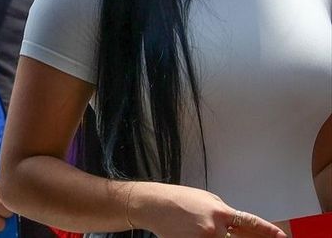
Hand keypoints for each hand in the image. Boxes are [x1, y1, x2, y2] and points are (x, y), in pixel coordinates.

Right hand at [131, 183, 282, 237]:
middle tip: (240, 236)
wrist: (151, 204)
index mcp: (220, 211)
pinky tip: (196, 233)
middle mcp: (214, 227)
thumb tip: (239, 226)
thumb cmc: (176, 199)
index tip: (281, 237)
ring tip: (203, 230)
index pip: (251, 223)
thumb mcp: (206, 200)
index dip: (268, 231)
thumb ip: (224, 214)